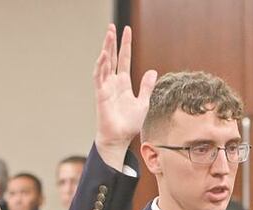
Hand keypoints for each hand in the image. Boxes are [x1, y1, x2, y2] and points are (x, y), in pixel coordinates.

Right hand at [93, 23, 157, 169]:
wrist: (120, 139)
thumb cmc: (129, 124)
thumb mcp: (143, 102)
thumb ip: (146, 87)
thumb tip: (153, 71)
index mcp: (123, 83)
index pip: (124, 59)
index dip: (125, 45)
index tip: (126, 30)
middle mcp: (113, 83)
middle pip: (112, 57)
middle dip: (112, 42)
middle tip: (112, 26)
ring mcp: (106, 87)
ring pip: (104, 63)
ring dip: (106, 49)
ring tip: (109, 35)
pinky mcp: (101, 95)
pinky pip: (99, 77)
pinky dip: (100, 66)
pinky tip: (103, 55)